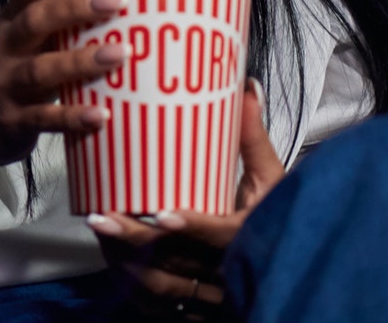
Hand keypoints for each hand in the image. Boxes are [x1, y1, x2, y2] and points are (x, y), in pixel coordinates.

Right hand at [0, 0, 129, 178]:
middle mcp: (4, 49)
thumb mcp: (23, 40)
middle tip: (117, 1)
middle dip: (74, 8)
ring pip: (40, 70)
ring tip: (120, 53)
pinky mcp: (13, 122)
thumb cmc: (13, 71)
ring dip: (80, 61)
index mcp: (8, 22)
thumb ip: (56, 21)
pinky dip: (73, 116)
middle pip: (34, 22)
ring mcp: (6, 86)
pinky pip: (44, 118)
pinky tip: (101, 114)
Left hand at [89, 79, 285, 313]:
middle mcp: (231, 270)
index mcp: (252, 236)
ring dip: (125, 260)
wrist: (288, 264)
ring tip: (98, 228)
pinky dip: (130, 282)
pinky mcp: (198, 307)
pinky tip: (109, 256)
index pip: (223, 237)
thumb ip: (254, 138)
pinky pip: (157, 302)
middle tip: (100, 216)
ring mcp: (213, 294)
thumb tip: (245, 86)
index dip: (193, 226)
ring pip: (162, 286)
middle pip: (179, 262)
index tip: (161, 212)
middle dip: (136, 242)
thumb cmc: (279, 216)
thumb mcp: (273, 180)